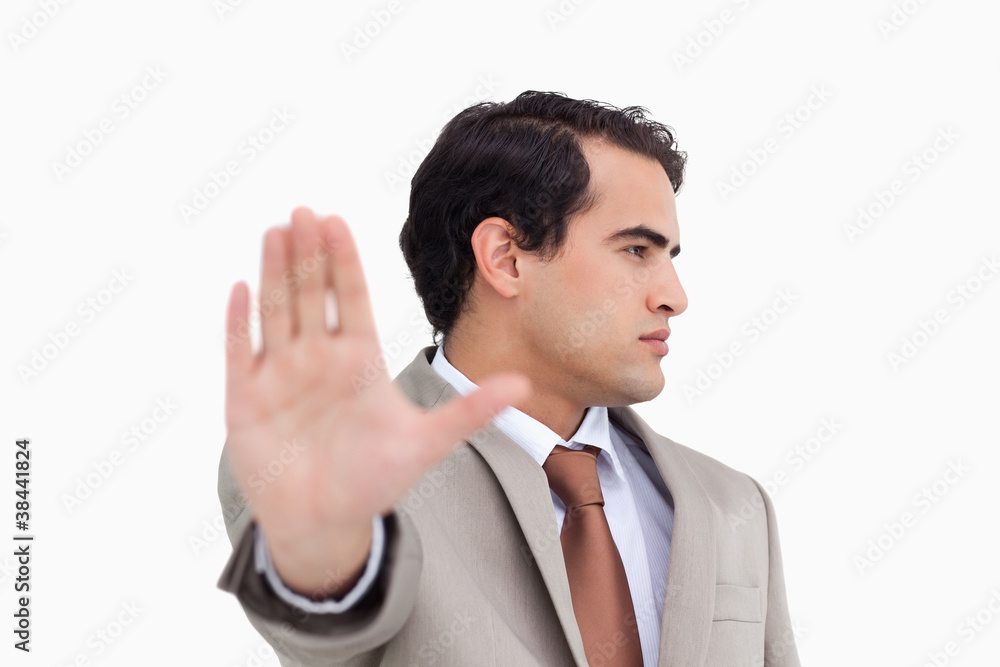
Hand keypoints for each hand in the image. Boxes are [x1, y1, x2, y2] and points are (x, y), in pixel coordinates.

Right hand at [223, 207, 530, 596]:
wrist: (323, 524)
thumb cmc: (373, 481)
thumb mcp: (425, 443)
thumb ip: (469, 411)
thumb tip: (525, 385)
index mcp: (360, 361)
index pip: (352, 298)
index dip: (345, 261)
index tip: (338, 221)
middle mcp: (320, 359)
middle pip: (313, 294)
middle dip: (308, 254)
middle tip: (304, 211)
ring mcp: (280, 375)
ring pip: (276, 312)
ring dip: (275, 273)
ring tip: (276, 232)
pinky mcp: (245, 398)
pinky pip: (239, 351)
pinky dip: (239, 321)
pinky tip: (241, 287)